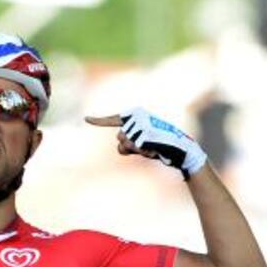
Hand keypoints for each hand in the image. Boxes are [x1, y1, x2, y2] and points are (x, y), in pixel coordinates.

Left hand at [86, 108, 207, 177]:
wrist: (181, 150)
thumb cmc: (160, 147)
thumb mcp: (140, 145)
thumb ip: (127, 143)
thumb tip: (120, 143)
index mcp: (135, 115)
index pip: (114, 120)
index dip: (99, 121)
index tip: (85, 119)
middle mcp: (136, 115)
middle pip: (119, 138)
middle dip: (128, 148)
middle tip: (145, 147)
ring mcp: (140, 123)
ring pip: (125, 143)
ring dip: (136, 150)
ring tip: (151, 147)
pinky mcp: (144, 132)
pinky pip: (133, 148)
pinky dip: (141, 151)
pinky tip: (153, 148)